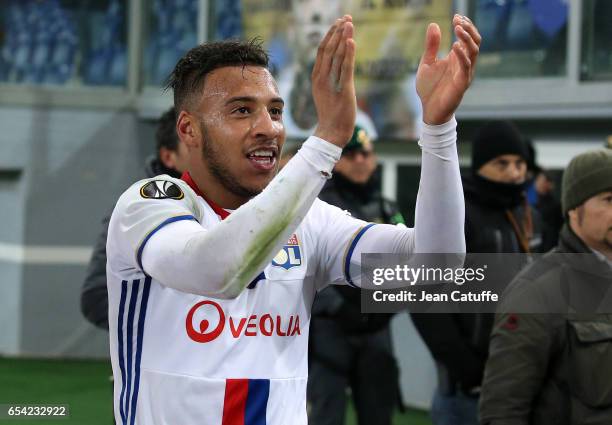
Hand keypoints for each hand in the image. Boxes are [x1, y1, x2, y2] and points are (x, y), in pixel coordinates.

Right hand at [312, 15, 356, 147]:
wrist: (331, 132)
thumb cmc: (331, 114)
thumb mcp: (327, 92)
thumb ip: (329, 78)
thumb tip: (336, 66)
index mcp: (317, 77)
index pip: (322, 50)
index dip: (330, 35)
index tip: (339, 23)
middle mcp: (322, 78)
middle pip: (329, 49)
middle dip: (338, 31)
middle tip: (346, 18)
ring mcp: (332, 83)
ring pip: (337, 55)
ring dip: (343, 37)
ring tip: (349, 22)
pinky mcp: (344, 89)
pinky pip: (345, 68)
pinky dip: (349, 54)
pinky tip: (351, 41)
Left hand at [416, 15, 480, 124]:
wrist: (430, 110)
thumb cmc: (430, 88)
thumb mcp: (427, 63)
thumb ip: (431, 46)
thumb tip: (434, 24)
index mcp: (457, 57)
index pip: (468, 37)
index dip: (465, 26)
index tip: (456, 16)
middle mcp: (464, 63)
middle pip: (475, 41)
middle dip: (468, 29)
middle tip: (458, 19)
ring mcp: (465, 73)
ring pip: (474, 51)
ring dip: (467, 38)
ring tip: (458, 28)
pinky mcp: (462, 83)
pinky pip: (466, 67)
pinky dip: (462, 55)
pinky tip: (454, 46)